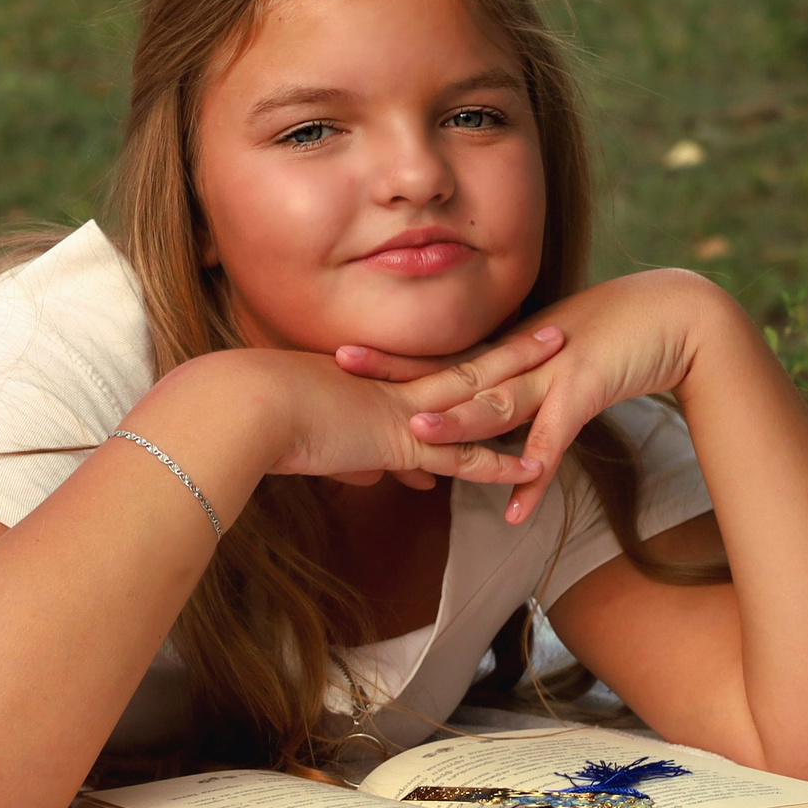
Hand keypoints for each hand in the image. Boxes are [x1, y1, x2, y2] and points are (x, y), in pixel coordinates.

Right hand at [216, 326, 570, 489]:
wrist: (239, 408)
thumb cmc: (247, 414)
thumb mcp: (303, 436)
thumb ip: (345, 457)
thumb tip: (365, 475)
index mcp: (368, 381)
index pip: (430, 373)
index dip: (467, 360)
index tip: (497, 346)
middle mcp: (392, 388)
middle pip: (468, 365)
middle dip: (513, 351)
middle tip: (553, 332)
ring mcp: (400, 411)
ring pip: (478, 393)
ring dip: (525, 380)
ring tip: (569, 363)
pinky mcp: (399, 441)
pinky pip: (462, 454)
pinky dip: (499, 463)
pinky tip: (535, 467)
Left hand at [335, 270, 731, 522]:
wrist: (678, 317)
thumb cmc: (616, 338)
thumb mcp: (557, 362)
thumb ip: (523, 389)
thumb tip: (491, 419)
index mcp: (509, 351)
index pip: (442, 358)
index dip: (394, 358)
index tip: (343, 353)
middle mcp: (522, 357)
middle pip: (451, 371)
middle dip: (398, 374)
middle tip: (343, 369)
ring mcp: (553, 371)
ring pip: (497, 401)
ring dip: (459, 424)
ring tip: (418, 443)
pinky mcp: (589, 389)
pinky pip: (556, 440)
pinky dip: (535, 474)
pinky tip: (516, 509)